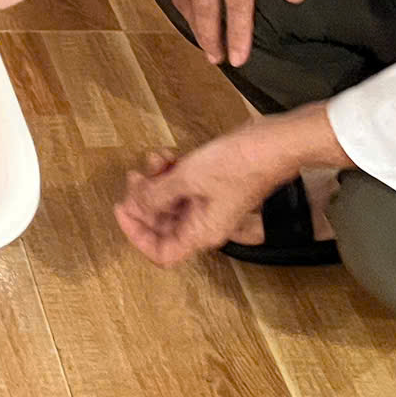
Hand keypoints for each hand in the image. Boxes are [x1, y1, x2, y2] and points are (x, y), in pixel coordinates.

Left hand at [116, 120, 307, 266]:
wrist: (274, 143)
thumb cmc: (240, 164)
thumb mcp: (188, 178)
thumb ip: (157, 196)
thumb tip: (135, 207)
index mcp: (202, 233)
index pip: (162, 253)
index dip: (136, 235)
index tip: (121, 209)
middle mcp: (204, 224)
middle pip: (161, 224)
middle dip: (143, 201)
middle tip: (135, 177)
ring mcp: (209, 204)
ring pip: (169, 202)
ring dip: (156, 181)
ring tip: (153, 160)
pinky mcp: (211, 186)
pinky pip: (181, 185)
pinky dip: (170, 172)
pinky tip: (166, 154)